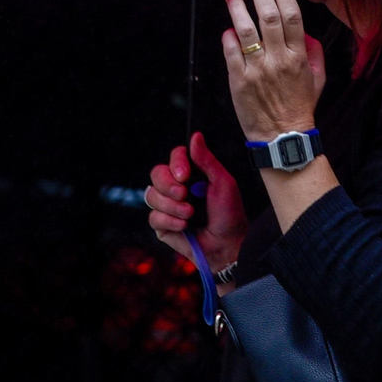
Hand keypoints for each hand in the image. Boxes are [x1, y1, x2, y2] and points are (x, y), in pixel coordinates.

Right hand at [145, 132, 248, 273]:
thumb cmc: (229, 214)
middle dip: (169, 185)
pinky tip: (184, 226)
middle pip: (156, 173)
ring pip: (152, 196)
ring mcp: (167, 206)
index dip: (176, 164)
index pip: (174, 157)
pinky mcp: (161, 225)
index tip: (185, 175)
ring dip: (173, 206)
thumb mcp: (223, 183)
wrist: (227, 244)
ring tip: (190, 214)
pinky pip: (154, 217)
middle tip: (184, 194)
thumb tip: (195, 136)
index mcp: (191, 174)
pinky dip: (170, 221)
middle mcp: (176, 187)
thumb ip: (206, 160)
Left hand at [222, 0, 326, 142]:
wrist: (282, 137)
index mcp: (298, 56)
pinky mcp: (239, 81)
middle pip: (269, 17)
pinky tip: (228, 28)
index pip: (292, 16)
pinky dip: (228, 37)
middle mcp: (278, 59)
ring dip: (238, 9)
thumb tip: (305, 31)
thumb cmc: (299, 106)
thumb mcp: (318, 78)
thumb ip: (314, 52)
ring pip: (247, 31)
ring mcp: (257, 70)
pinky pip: (231, 53)